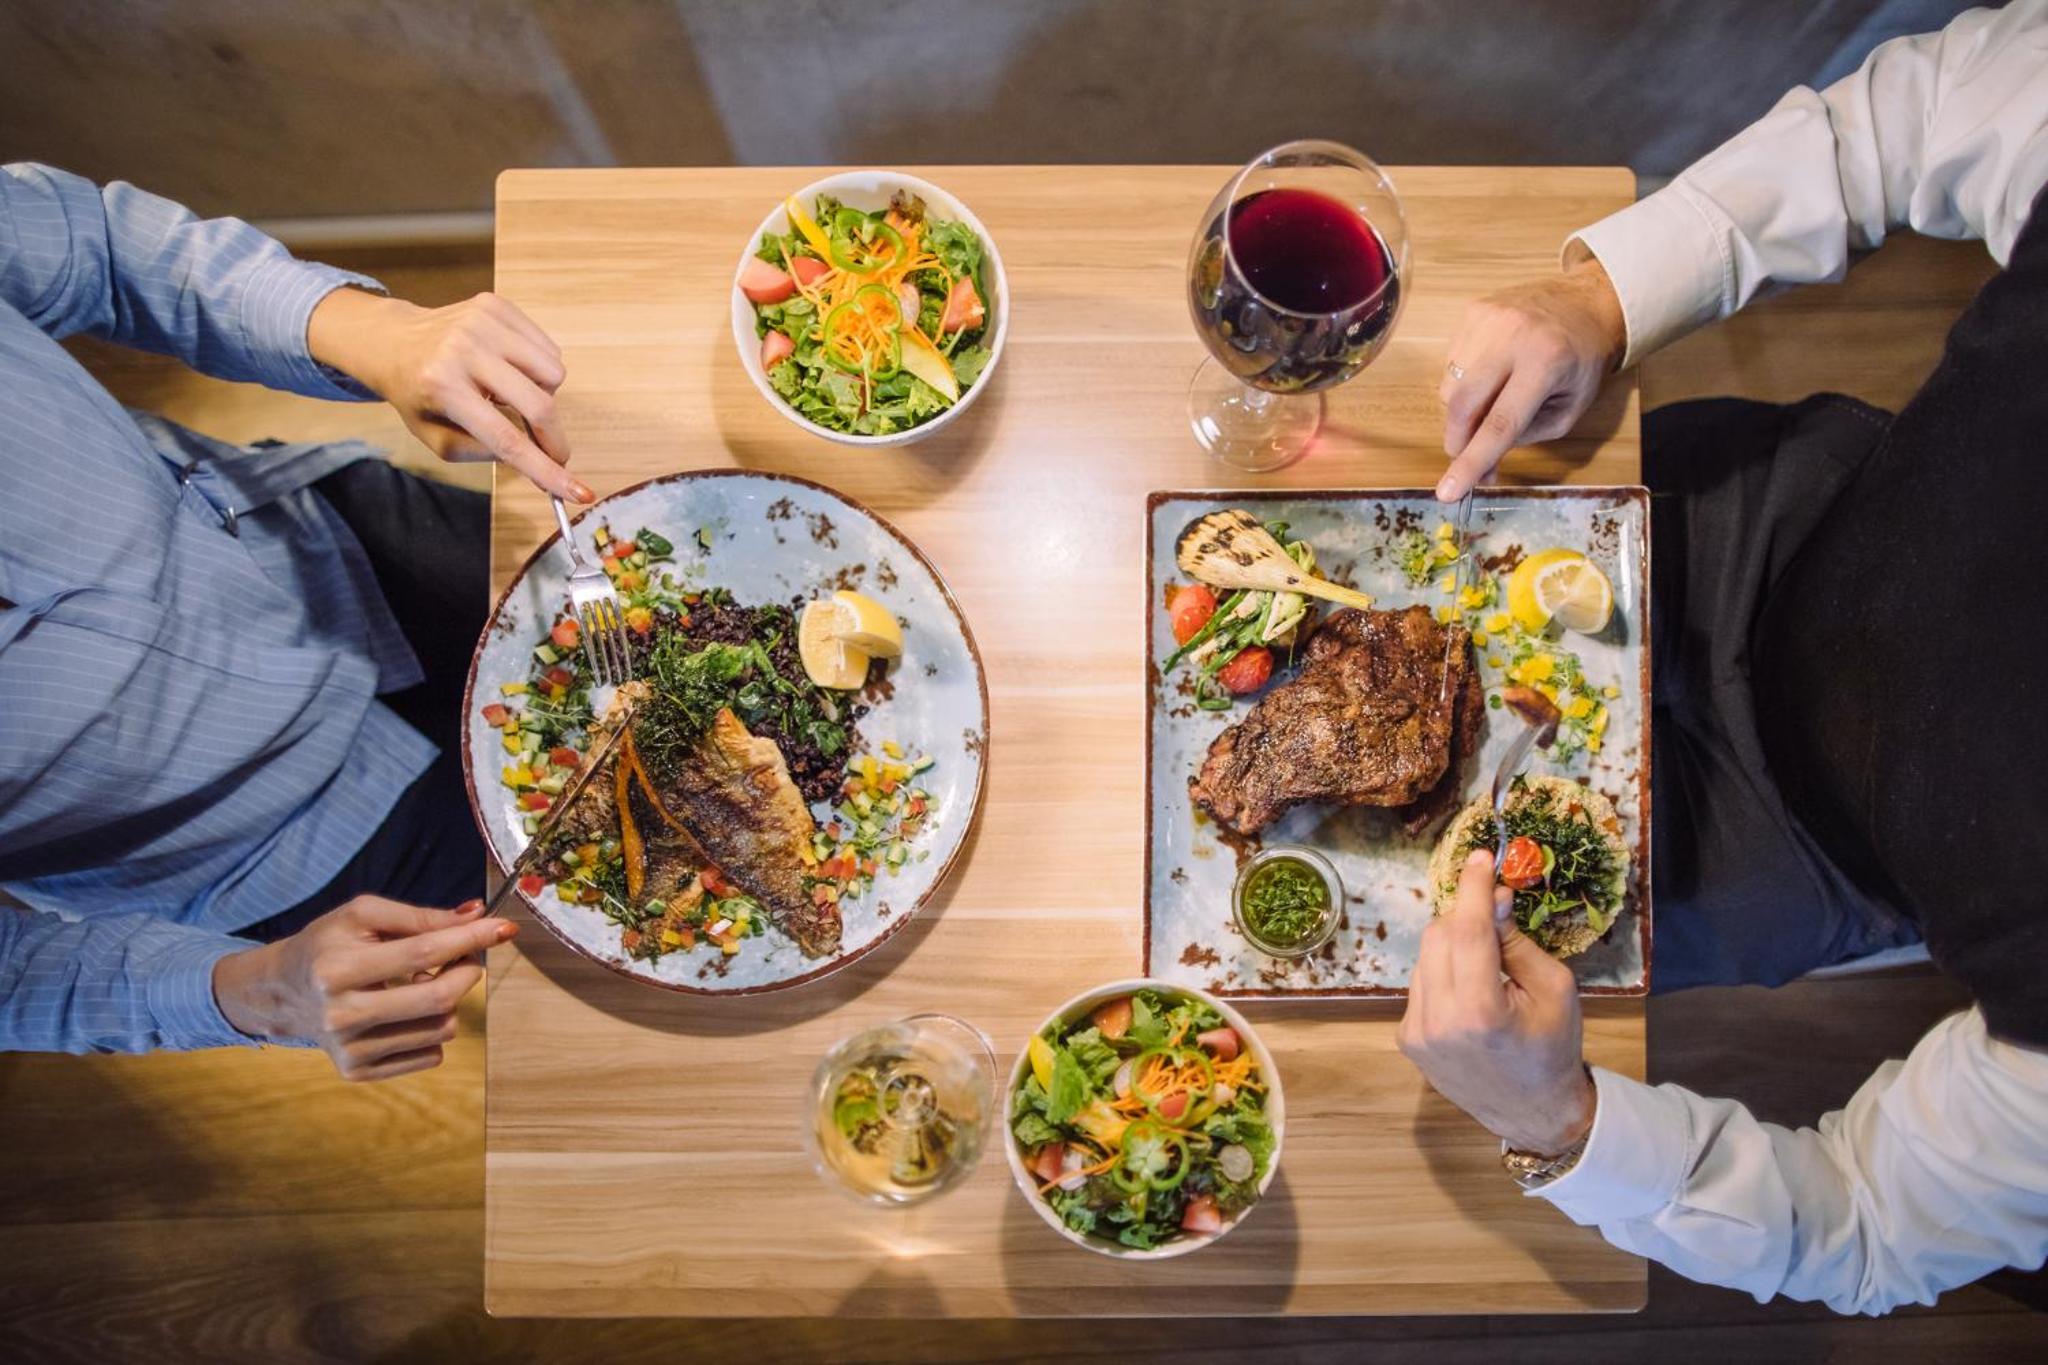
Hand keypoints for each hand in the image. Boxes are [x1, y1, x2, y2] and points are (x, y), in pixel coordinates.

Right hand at [212, 895, 516, 1081]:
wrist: (283, 992)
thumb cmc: (328, 945)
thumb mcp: (363, 916)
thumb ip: (421, 916)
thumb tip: (476, 916)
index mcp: (338, 970)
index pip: (423, 954)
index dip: (470, 939)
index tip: (504, 928)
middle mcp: (341, 1016)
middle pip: (439, 999)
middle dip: (467, 971)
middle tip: (465, 955)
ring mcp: (350, 1050)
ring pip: (441, 1029)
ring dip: (448, 1001)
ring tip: (419, 982)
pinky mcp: (358, 1072)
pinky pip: (430, 1055)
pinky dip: (431, 1028)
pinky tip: (404, 1010)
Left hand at [308, 287, 591, 502]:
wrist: (394, 341)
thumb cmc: (417, 395)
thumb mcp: (438, 439)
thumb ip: (486, 453)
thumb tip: (537, 461)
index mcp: (443, 388)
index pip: (506, 438)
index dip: (546, 469)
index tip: (579, 492)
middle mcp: (463, 349)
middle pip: (539, 404)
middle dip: (554, 437)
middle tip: (553, 451)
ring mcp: (482, 322)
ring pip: (553, 372)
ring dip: (541, 393)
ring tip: (510, 392)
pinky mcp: (496, 305)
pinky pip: (548, 347)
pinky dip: (536, 366)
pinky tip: (510, 368)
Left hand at [1397, 850, 1594, 1154]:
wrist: (1533, 1112)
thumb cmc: (1553, 1048)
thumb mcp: (1555, 988)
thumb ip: (1517, 941)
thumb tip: (1493, 897)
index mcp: (1480, 1011)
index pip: (1467, 930)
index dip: (1472, 887)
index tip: (1480, 858)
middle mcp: (1437, 1021)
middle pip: (1439, 936)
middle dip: (1465, 916)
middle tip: (1494, 913)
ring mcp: (1416, 1031)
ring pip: (1425, 956)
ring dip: (1454, 945)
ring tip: (1487, 966)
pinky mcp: (1406, 1039)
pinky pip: (1421, 982)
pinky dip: (1444, 973)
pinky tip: (1470, 992)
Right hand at [1436, 249, 1625, 501]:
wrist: (1586, 302)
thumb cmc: (1582, 363)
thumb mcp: (1569, 410)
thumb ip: (1525, 436)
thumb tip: (1481, 467)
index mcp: (1547, 363)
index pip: (1500, 423)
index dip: (1471, 461)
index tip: (1447, 492)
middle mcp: (1512, 337)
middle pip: (1462, 404)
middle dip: (1458, 440)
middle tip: (1468, 455)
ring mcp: (1488, 319)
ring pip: (1449, 386)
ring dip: (1462, 411)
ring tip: (1490, 403)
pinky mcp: (1473, 311)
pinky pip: (1450, 362)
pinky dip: (1463, 382)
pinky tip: (1489, 374)